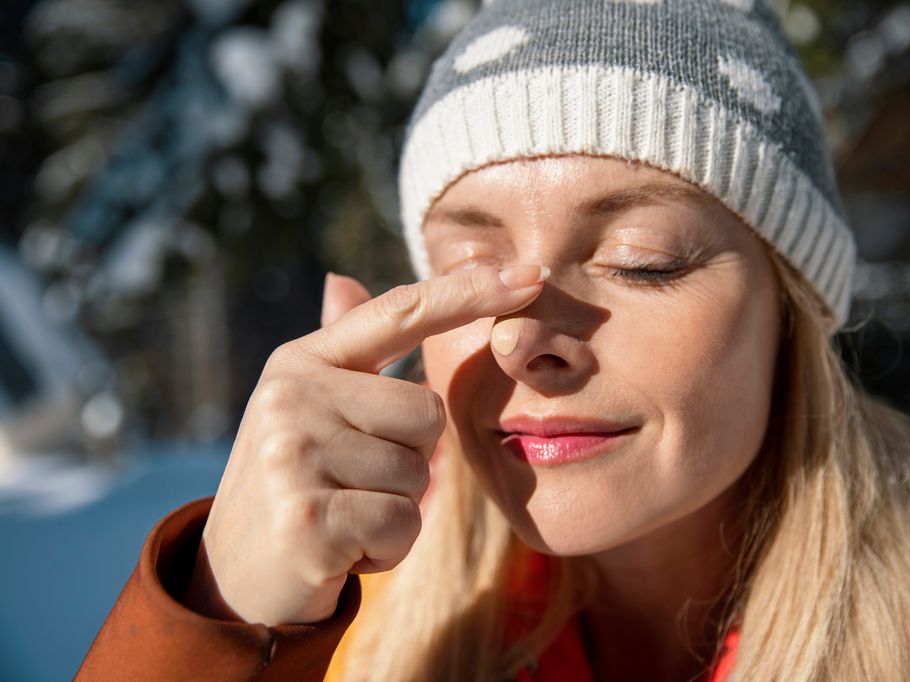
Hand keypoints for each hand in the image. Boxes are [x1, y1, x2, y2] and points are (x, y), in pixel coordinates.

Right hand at [184, 265, 547, 624]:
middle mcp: (293, 396)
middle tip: (352, 487)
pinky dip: (387, 549)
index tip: (533, 274)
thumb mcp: (305, 408)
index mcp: (303, 363)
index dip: (470, 291)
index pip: (401, 312)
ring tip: (343, 517)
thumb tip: (341, 280)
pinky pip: (403, 523)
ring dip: (396, 510)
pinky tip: (342, 551)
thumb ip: (339, 352)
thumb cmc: (293, 485)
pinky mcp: (308, 517)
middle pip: (429, 415)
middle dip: (410, 463)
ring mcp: (294, 454)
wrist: (232, 580)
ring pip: (419, 475)